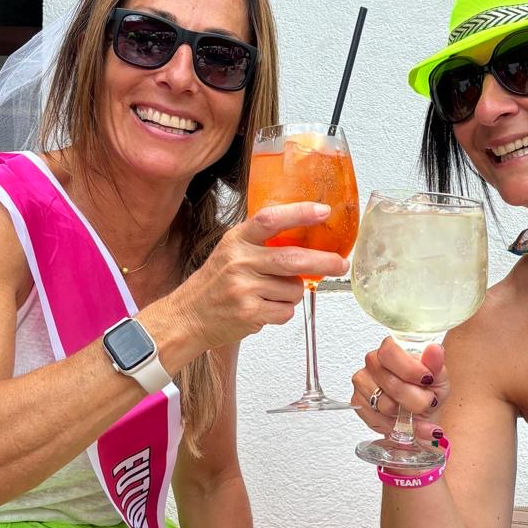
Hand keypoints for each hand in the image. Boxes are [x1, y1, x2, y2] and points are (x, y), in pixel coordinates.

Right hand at [172, 204, 348, 350]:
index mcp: (237, 240)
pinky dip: (282, 312)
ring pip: (294, 289)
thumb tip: (307, 242)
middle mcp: (239, 261)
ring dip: (292, 294)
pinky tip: (263, 309)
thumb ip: (262, 245)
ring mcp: (243, 288)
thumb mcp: (231, 253)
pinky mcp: (249, 312)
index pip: (270, 219)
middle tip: (340, 263)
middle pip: (293, 258)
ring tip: (269, 295)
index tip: (324, 211)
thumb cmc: (214, 285)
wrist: (188, 316)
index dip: (300, 213)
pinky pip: (286, 311)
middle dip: (324, 261)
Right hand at [351, 337, 448, 439]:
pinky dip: (395, 425)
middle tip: (428, 402)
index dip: (410, 370)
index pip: (390, 352)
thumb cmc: (427, 390)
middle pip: (390, 383)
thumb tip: (434, 350)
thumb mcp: (438, 377)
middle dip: (416, 400)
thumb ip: (435, 364)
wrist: (420, 411)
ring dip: (406, 414)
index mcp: (392, 348)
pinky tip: (403, 420)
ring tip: (415, 411)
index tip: (427, 381)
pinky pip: (377, 419)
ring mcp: (363, 382)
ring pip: (385, 405)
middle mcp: (374, 362)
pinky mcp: (357, 401)